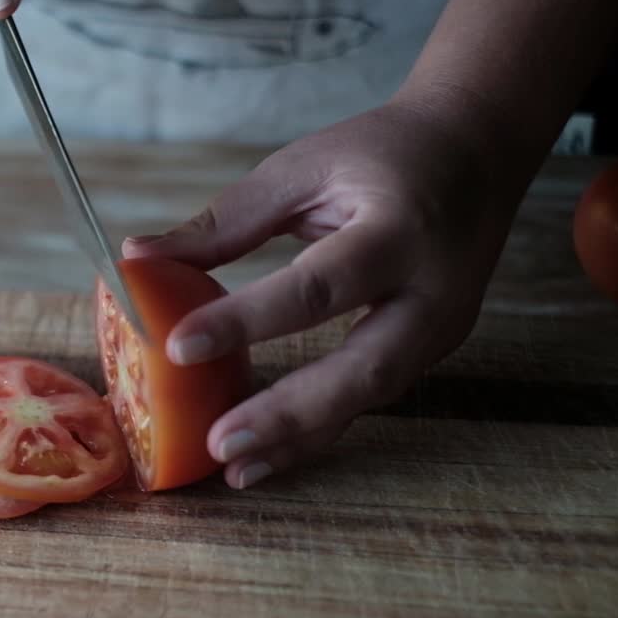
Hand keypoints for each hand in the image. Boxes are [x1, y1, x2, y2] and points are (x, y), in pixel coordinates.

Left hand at [124, 99, 519, 489]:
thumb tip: (139, 256)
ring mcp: (443, 327)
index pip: (315, 287)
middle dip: (289, 414)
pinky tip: (269, 454)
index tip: (177, 347)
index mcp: (398, 230)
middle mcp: (433, 290)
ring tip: (236, 468)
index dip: (245, 321)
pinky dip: (319, 427)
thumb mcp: (304, 168)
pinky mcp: (434, 348)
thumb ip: (227, 219)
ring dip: (302, 438)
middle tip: (219, 443)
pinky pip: (371, 394)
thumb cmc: (382, 152)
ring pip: (371, 396)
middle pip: (364, 367)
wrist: (479, 148)